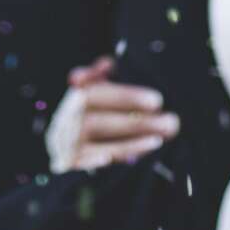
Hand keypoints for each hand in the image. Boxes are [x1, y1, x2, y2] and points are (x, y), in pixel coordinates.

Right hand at [45, 56, 179, 171]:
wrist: (58, 141)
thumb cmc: (85, 109)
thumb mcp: (91, 87)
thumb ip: (99, 74)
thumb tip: (107, 64)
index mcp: (74, 98)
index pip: (98, 94)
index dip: (127, 96)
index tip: (157, 100)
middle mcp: (66, 121)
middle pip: (100, 122)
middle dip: (137, 124)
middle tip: (170, 123)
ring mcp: (67, 144)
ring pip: (98, 145)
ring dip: (131, 144)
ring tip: (159, 140)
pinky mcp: (69, 165)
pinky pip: (89, 166)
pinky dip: (107, 162)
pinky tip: (131, 161)